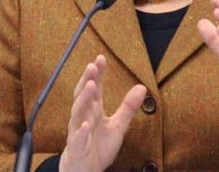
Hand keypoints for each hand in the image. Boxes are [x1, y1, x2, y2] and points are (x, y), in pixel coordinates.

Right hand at [60, 55, 146, 171]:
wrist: (85, 171)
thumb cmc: (98, 147)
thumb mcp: (118, 125)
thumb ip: (128, 107)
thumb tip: (141, 87)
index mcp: (94, 110)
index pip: (95, 88)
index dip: (97, 74)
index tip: (101, 58)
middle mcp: (84, 117)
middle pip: (83, 95)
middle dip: (87, 80)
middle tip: (92, 66)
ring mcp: (78, 131)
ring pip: (78, 112)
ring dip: (83, 99)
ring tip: (91, 86)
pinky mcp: (76, 148)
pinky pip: (77, 139)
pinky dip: (81, 132)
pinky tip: (86, 125)